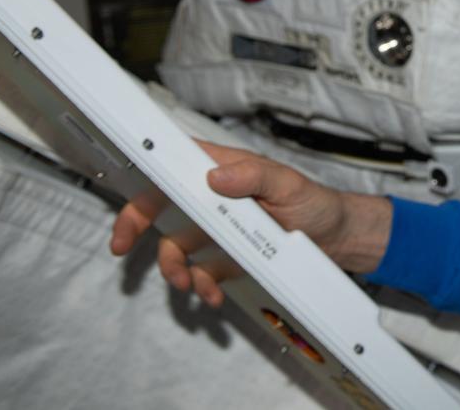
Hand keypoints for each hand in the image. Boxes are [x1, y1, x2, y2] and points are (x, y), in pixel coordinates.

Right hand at [110, 141, 393, 306]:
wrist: (338, 239)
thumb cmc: (314, 202)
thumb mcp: (288, 184)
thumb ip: (254, 176)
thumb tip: (215, 175)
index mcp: (224, 169)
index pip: (174, 165)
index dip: (144, 177)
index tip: (124, 194)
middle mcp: (213, 197)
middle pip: (160, 205)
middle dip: (135, 226)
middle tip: (121, 248)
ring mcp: (216, 228)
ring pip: (175, 245)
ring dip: (174, 267)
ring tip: (190, 283)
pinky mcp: (225, 256)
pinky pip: (200, 271)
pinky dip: (200, 285)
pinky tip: (213, 294)